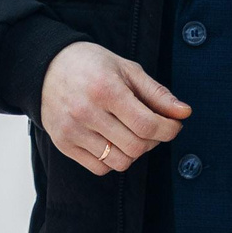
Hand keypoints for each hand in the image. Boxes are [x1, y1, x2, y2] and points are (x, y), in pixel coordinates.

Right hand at [38, 41, 189, 174]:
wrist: (47, 67)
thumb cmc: (92, 65)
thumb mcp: (127, 69)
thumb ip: (157, 93)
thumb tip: (184, 113)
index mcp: (105, 89)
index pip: (147, 125)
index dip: (169, 129)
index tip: (174, 125)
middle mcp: (86, 112)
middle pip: (136, 146)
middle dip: (154, 140)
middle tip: (152, 127)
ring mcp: (72, 131)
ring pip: (120, 162)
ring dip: (134, 152)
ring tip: (131, 134)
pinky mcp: (63, 144)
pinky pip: (100, 168)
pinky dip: (113, 160)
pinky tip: (112, 141)